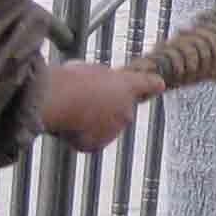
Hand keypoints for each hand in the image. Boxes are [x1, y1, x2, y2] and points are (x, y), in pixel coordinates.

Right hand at [41, 63, 162, 153]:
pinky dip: (80, 135)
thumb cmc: (71, 79)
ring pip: (105, 126)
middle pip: (122, 109)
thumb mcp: (90, 71)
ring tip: (72, 110)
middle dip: (109, 106)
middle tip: (85, 99)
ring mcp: (114, 130)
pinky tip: (68, 125)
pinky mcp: (98, 145)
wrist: (57, 100)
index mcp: (127, 86)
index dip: (152, 84)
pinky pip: (90, 139)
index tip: (158, 85)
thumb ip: (103, 81)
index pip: (149, 84)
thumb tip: (99, 90)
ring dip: (92, 121)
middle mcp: (127, 111)